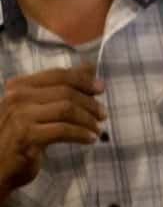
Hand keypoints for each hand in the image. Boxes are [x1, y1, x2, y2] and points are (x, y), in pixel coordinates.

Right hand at [0, 67, 104, 197]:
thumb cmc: (18, 135)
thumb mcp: (37, 107)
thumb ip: (60, 87)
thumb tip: (89, 67)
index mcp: (18, 86)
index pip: (58, 75)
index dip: (83, 80)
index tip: (100, 89)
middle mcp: (16, 97)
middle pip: (66, 92)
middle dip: (90, 103)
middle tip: (102, 115)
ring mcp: (20, 116)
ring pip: (67, 109)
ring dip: (88, 119)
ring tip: (97, 128)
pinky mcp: (26, 136)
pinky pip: (63, 130)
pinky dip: (82, 134)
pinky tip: (90, 139)